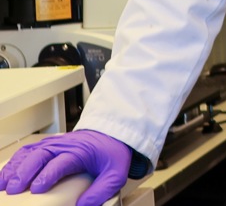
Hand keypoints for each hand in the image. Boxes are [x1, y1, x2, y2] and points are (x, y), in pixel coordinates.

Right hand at [0, 129, 132, 205]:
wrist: (112, 134)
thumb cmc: (111, 154)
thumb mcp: (115, 174)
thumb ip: (101, 191)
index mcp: (80, 152)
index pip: (60, 162)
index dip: (47, 175)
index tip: (37, 189)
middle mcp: (63, 145)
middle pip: (39, 155)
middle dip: (24, 172)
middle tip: (12, 190)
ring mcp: (53, 143)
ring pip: (29, 152)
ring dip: (14, 167)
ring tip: (2, 185)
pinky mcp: (46, 145)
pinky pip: (26, 151)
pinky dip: (13, 162)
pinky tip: (4, 175)